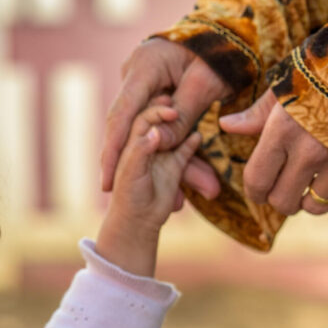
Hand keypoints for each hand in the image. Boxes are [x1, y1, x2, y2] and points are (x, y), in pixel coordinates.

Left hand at [96, 102, 202, 276]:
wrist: (139, 221)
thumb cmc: (129, 196)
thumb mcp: (132, 172)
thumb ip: (142, 150)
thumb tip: (156, 131)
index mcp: (131, 143)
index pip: (143, 119)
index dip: (155, 112)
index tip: (170, 111)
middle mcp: (147, 145)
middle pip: (159, 121)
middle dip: (168, 112)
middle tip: (179, 106)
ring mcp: (162, 154)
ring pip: (175, 133)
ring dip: (183, 125)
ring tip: (193, 116)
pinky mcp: (176, 166)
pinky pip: (187, 150)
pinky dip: (193, 142)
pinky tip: (198, 136)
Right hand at [101, 38, 228, 198]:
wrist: (227, 32)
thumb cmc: (221, 53)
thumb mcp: (207, 85)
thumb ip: (183, 116)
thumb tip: (160, 145)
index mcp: (145, 66)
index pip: (122, 113)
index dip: (112, 148)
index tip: (107, 179)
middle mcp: (133, 73)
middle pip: (121, 123)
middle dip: (118, 158)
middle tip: (109, 189)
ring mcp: (138, 82)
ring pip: (134, 125)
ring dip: (143, 155)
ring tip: (153, 187)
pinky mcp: (147, 91)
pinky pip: (146, 121)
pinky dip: (154, 145)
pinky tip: (164, 172)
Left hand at [219, 88, 327, 214]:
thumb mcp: (289, 85)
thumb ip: (258, 113)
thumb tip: (226, 125)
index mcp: (283, 131)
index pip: (256, 181)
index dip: (254, 191)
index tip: (260, 189)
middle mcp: (310, 151)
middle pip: (283, 202)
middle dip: (282, 199)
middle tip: (289, 186)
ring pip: (316, 207)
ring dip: (313, 200)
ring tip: (317, 181)